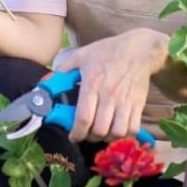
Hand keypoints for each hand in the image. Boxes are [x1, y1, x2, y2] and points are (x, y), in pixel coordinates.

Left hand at [55, 28, 168, 142]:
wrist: (139, 49)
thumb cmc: (107, 52)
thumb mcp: (82, 55)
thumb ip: (63, 70)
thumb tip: (47, 84)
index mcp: (92, 84)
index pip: (83, 119)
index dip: (76, 133)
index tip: (73, 136)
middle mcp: (109, 95)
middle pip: (99, 130)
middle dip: (90, 137)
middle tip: (87, 133)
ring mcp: (125, 101)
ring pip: (116, 133)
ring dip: (107, 137)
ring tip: (102, 132)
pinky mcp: (138, 104)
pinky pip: (133, 129)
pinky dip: (124, 135)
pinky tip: (118, 129)